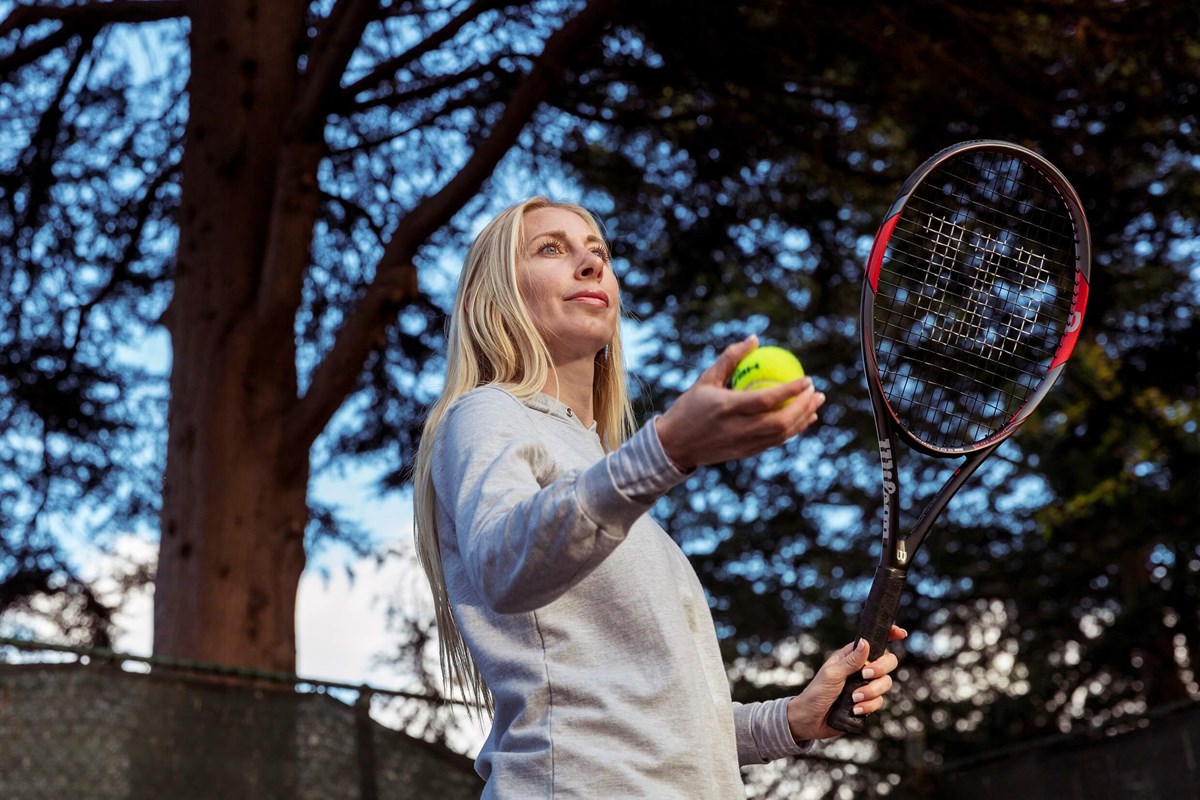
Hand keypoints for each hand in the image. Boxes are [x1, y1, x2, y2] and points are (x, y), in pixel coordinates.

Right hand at [655, 336, 824, 469]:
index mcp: (726, 407)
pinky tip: (802, 419)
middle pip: (780, 421)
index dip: (790, 391)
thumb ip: (730, 358)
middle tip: (816, 391)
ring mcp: (743, 444)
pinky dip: (792, 430)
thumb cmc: (689, 407)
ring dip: (803, 419)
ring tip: (816, 403)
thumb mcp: (705, 380)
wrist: (674, 444)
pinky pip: (775, 442)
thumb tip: (754, 339)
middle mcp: (737, 428)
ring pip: (781, 434)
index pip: (766, 400)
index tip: (807, 379)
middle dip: (804, 406)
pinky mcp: (746, 453)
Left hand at [786, 625, 907, 741]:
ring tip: (854, 698)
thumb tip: (866, 642)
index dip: (889, 636)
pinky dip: (868, 706)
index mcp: (851, 657)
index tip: (901, 633)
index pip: (873, 643)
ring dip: (871, 692)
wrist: (811, 719)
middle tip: (865, 675)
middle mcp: (861, 669)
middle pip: (887, 662)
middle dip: (880, 669)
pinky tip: (855, 709)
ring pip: (885, 684)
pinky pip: (879, 702)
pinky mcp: (867, 703)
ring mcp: (865, 686)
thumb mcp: (832, 674)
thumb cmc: (816, 692)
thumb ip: (851, 660)